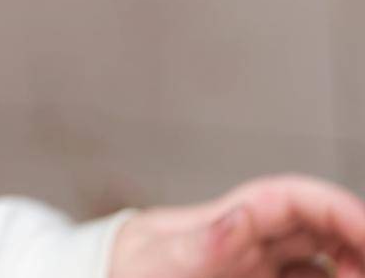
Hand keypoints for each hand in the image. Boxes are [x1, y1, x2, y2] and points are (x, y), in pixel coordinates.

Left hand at [108, 174, 364, 277]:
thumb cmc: (129, 268)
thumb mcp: (157, 258)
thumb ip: (201, 243)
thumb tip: (244, 217)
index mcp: (233, 219)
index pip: (296, 201)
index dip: (340, 211)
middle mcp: (254, 242)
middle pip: (321, 231)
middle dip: (354, 247)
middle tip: (363, 273)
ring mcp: (259, 269)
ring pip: (319, 266)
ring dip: (344, 271)